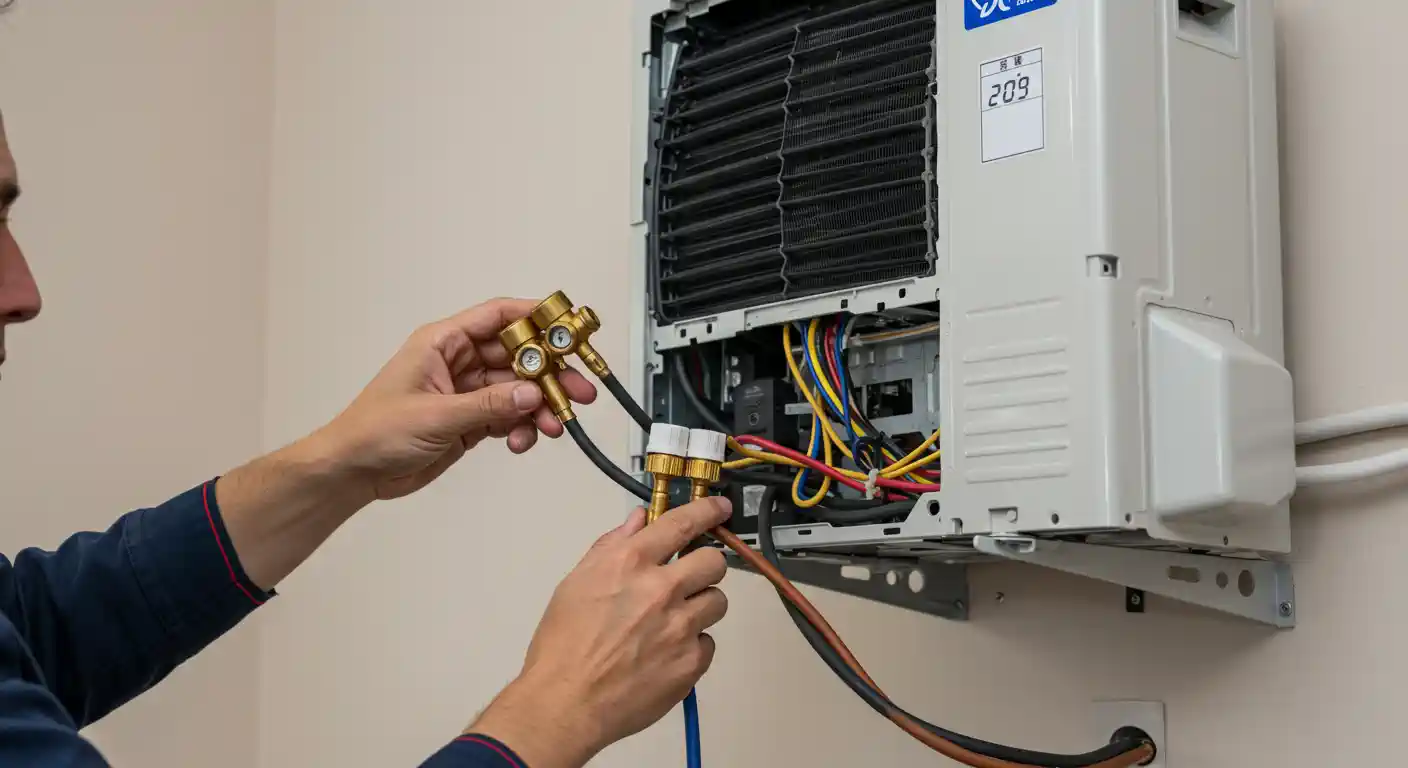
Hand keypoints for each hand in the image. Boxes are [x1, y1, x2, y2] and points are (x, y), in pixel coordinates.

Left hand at [313, 298, 596, 499]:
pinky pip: (508, 416)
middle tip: (579, 390)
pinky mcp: (470, 420)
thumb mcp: (435, 414)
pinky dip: (522, 427)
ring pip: (518, 390)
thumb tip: (532, 394)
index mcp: (443, 343)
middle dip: (550, 373)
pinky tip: (522, 441)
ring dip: (540, 406)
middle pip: (518, 356)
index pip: (498, 317)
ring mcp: (466, 392)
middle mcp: (458, 362)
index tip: (568, 327)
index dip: (535, 316)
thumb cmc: (375, 431)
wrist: (354, 471)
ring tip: (555, 426)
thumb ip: (488, 404)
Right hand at [471, 498, 732, 767]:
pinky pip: (707, 643)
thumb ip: (611, 546)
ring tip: (670, 623)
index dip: (707, 511)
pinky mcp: (690, 663)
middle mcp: (661, 590)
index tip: (719, 508)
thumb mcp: (576, 582)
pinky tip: (664, 653)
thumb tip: (637, 522)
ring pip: (717, 602)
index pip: (682, 523)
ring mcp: (680, 628)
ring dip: (699, 607)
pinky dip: (692, 646)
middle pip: (714, 562)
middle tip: (687, 579)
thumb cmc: (563, 645)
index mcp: (629, 563)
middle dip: (704, 566)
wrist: (565, 703)